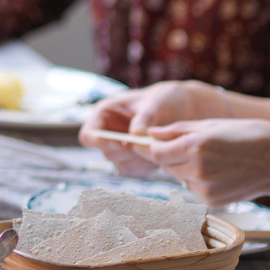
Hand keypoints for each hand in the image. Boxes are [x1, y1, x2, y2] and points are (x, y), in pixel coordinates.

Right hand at [79, 81, 231, 174]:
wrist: (180, 110)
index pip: (88, 135)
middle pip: (106, 152)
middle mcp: (107, 133)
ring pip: (120, 163)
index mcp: (105, 114)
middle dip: (128, 151)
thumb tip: (135, 135)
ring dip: (139, 158)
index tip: (121, 142)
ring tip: (158, 144)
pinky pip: (134, 170)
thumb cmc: (164, 100)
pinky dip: (146, 164)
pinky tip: (159, 151)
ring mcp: (118, 148)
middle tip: (149, 143)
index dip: (99, 142)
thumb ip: (145, 118)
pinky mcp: (131, 160)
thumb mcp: (156, 103)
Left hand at [144, 119, 269, 206]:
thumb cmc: (248, 135)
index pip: (154, 151)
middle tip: (188, 145)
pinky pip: (192, 187)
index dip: (147, 146)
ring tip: (209, 157)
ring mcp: (204, 188)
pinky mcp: (211, 201)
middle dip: (168, 155)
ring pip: (176, 176)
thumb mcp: (211, 124)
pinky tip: (218, 171)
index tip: (144, 142)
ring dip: (182, 167)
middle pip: (164, 165)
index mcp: (195, 146)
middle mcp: (197, 169)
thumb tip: (149, 134)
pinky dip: (196, 179)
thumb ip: (176, 130)